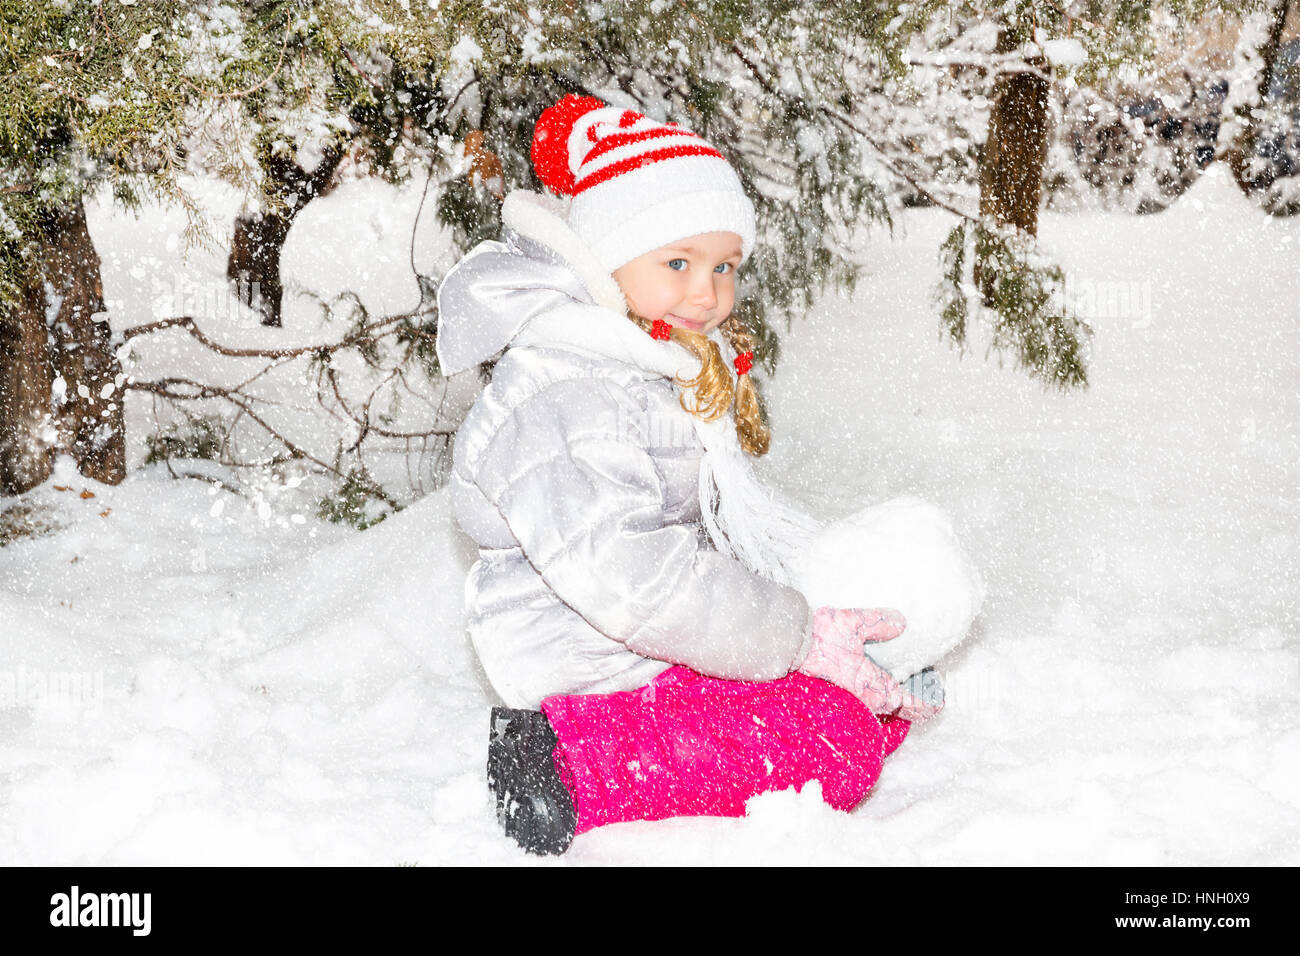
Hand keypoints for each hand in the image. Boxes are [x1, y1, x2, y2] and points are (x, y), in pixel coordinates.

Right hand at [799, 606, 942, 721]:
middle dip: (913, 704)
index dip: (926, 703)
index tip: (939, 701)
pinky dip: (876, 693)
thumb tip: (901, 622)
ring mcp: (848, 699)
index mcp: (874, 687)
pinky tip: (873, 679)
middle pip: (896, 708)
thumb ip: (879, 623)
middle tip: (926, 694)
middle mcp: (863, 699)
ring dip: (894, 698)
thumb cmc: (819, 637)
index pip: (908, 703)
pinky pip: (863, 699)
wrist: (785, 646)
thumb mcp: (853, 622)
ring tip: (903, 685)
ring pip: (879, 705)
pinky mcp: (835, 694)